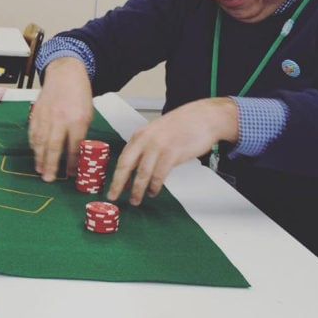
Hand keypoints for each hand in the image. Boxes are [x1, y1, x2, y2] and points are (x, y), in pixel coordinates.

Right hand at [29, 57, 93, 180]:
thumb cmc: (79, 95)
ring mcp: (46, 116)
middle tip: (49, 179)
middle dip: (51, 165)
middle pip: (54, 147)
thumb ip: (80, 133)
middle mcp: (60, 119)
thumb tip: (76, 152)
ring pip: (40, 141)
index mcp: (77, 120)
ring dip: (39, 158)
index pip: (74, 147)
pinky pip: (33, 132)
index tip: (71, 174)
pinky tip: (35, 154)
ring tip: (40, 170)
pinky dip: (33, 144)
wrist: (65, 73)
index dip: (72, 163)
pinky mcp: (36, 113)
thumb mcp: (88, 114)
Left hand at [107, 97, 238, 204]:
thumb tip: (136, 168)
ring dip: (138, 190)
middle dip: (118, 184)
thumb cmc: (184, 125)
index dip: (116, 175)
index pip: (123, 158)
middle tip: (113, 197)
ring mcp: (158, 146)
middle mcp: (146, 140)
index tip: (112, 187)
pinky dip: (154, 186)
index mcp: (140, 134)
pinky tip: (153, 191)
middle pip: (126, 165)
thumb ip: (146, 147)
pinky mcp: (172, 154)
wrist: (205, 117)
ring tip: (136, 200)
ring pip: (142, 173)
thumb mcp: (157, 132)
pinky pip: (159, 175)